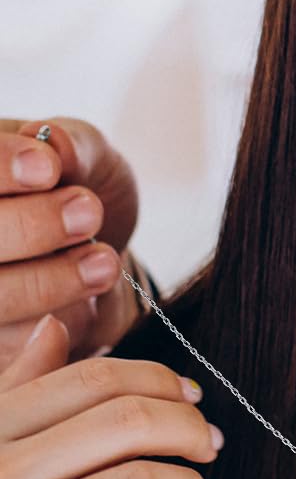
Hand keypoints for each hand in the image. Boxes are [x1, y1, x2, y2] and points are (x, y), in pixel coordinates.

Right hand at [0, 118, 144, 368]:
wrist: (103, 251)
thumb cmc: (83, 190)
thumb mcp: (87, 155)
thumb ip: (72, 144)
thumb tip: (50, 142)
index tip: (47, 168)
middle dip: (29, 225)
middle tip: (88, 211)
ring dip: (47, 278)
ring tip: (103, 259)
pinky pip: (10, 336)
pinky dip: (54, 312)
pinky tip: (90, 292)